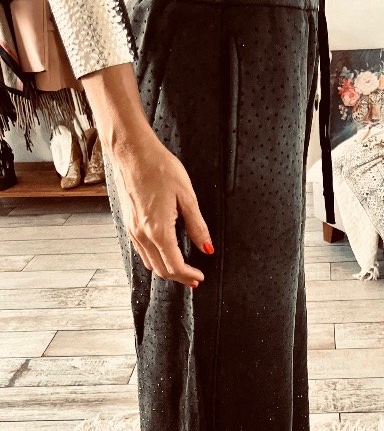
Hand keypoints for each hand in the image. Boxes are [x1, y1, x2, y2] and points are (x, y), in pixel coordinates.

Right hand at [111, 128, 213, 287]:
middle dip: (179, 277)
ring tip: (182, 269)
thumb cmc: (159, 168)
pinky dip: (155, 259)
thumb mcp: (187, 196)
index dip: (189, 276)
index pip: (174, 266)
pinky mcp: (128, 223)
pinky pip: (141, 251)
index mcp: (158, 230)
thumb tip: (207, 248)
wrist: (131, 152)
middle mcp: (142, 234)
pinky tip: (165, 253)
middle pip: (161, 269)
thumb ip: (197, 226)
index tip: (200, 277)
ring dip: (166, 270)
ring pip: (149, 263)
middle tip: (194, 278)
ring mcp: (132, 230)